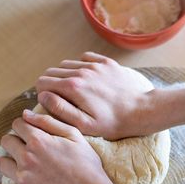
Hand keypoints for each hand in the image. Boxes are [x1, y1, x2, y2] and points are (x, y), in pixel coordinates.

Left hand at [0, 110, 120, 183]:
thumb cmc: (86, 164)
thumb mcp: (74, 136)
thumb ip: (48, 122)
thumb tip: (26, 113)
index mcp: (38, 141)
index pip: (17, 124)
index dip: (24, 126)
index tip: (30, 132)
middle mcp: (27, 157)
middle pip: (6, 141)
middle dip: (14, 141)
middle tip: (25, 148)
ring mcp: (23, 178)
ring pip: (0, 163)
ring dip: (8, 162)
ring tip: (18, 165)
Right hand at [35, 52, 154, 139]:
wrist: (142, 111)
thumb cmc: (112, 123)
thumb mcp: (84, 125)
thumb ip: (60, 109)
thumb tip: (43, 96)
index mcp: (73, 87)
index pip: (43, 81)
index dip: (42, 93)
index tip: (50, 103)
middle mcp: (82, 71)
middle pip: (52, 71)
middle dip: (51, 84)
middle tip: (60, 98)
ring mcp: (95, 64)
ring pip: (67, 64)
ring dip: (65, 76)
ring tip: (74, 91)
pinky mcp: (106, 62)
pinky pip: (84, 58)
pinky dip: (81, 67)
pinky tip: (87, 80)